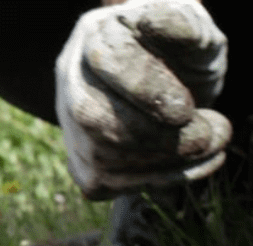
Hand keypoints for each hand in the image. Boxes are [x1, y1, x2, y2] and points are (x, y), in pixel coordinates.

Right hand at [55, 0, 230, 198]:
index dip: (146, 91)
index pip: (107, 61)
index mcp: (94, 35)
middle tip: (207, 136)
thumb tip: (154, 24)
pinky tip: (189, 166)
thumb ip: (183, 26)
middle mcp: (71, 83)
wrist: (163, 86)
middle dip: (157, 137)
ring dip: (163, 163)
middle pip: (95, 119)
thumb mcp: (192, 30)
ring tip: (209, 147)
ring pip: (101, 158)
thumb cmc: (180, 53)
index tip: (186, 110)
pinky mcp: (82, 167)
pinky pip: (107, 185)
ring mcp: (71, 128)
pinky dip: (154, 181)